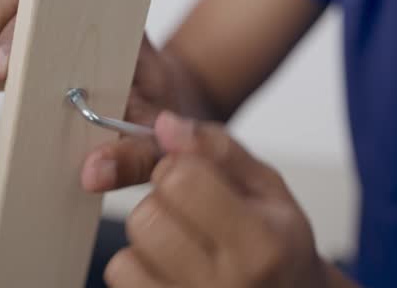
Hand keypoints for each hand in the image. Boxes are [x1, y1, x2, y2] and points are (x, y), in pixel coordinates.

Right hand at [0, 0, 218, 193]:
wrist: (167, 101)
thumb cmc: (162, 115)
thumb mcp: (160, 139)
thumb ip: (135, 154)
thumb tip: (92, 171)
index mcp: (117, 31)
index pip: (65, 12)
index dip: (25, 36)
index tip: (0, 71)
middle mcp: (84, 13)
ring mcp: (57, 16)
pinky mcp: (34, 30)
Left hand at [104, 111, 332, 287]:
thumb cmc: (276, 243)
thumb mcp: (266, 187)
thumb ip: (216, 148)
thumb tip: (165, 125)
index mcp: (261, 243)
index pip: (180, 181)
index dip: (178, 168)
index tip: (193, 177)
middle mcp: (227, 285)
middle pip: (147, 217)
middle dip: (161, 203)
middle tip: (190, 214)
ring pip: (128, 251)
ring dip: (148, 237)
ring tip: (183, 243)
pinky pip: (120, 276)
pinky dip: (136, 265)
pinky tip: (169, 266)